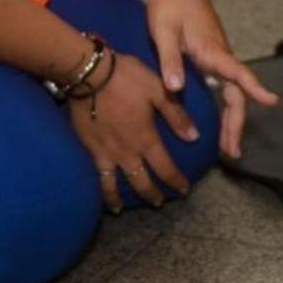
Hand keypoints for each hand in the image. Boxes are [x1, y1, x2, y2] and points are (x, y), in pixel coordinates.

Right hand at [68, 51, 200, 212]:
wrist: (89, 74)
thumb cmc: (127, 78)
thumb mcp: (159, 91)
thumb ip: (177, 115)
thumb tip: (194, 137)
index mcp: (146, 138)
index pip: (165, 168)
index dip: (176, 181)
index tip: (184, 190)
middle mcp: (126, 152)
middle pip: (141, 182)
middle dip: (152, 195)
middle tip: (159, 202)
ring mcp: (105, 152)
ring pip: (113, 184)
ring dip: (118, 199)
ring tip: (120, 209)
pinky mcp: (87, 147)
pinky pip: (94, 174)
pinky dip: (97, 187)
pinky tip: (96, 190)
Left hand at [148, 0, 278, 157]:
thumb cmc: (170, 5)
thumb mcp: (164, 31)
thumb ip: (170, 60)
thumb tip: (176, 88)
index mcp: (212, 51)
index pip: (239, 73)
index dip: (255, 89)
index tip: (273, 101)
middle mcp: (221, 56)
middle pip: (237, 94)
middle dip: (237, 124)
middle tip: (233, 153)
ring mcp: (218, 56)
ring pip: (232, 92)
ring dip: (231, 118)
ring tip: (227, 146)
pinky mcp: (212, 55)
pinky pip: (225, 86)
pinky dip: (225, 106)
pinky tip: (217, 119)